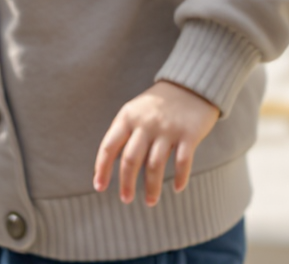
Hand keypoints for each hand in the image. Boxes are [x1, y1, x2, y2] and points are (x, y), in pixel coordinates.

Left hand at [94, 80, 220, 204]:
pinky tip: (176, 189)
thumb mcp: (135, 111)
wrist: (189, 85)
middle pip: (130, 159)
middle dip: (126, 183)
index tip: (98, 187)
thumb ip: (125, 133)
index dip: (102, 168)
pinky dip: (179, 178)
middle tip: (125, 199)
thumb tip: (111, 162)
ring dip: (151, 187)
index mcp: (127, 117)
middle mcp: (144, 123)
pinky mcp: (189, 135)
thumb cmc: (158, 104)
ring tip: (149, 201)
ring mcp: (167, 129)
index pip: (109, 146)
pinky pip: (182, 161)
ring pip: (154, 165)